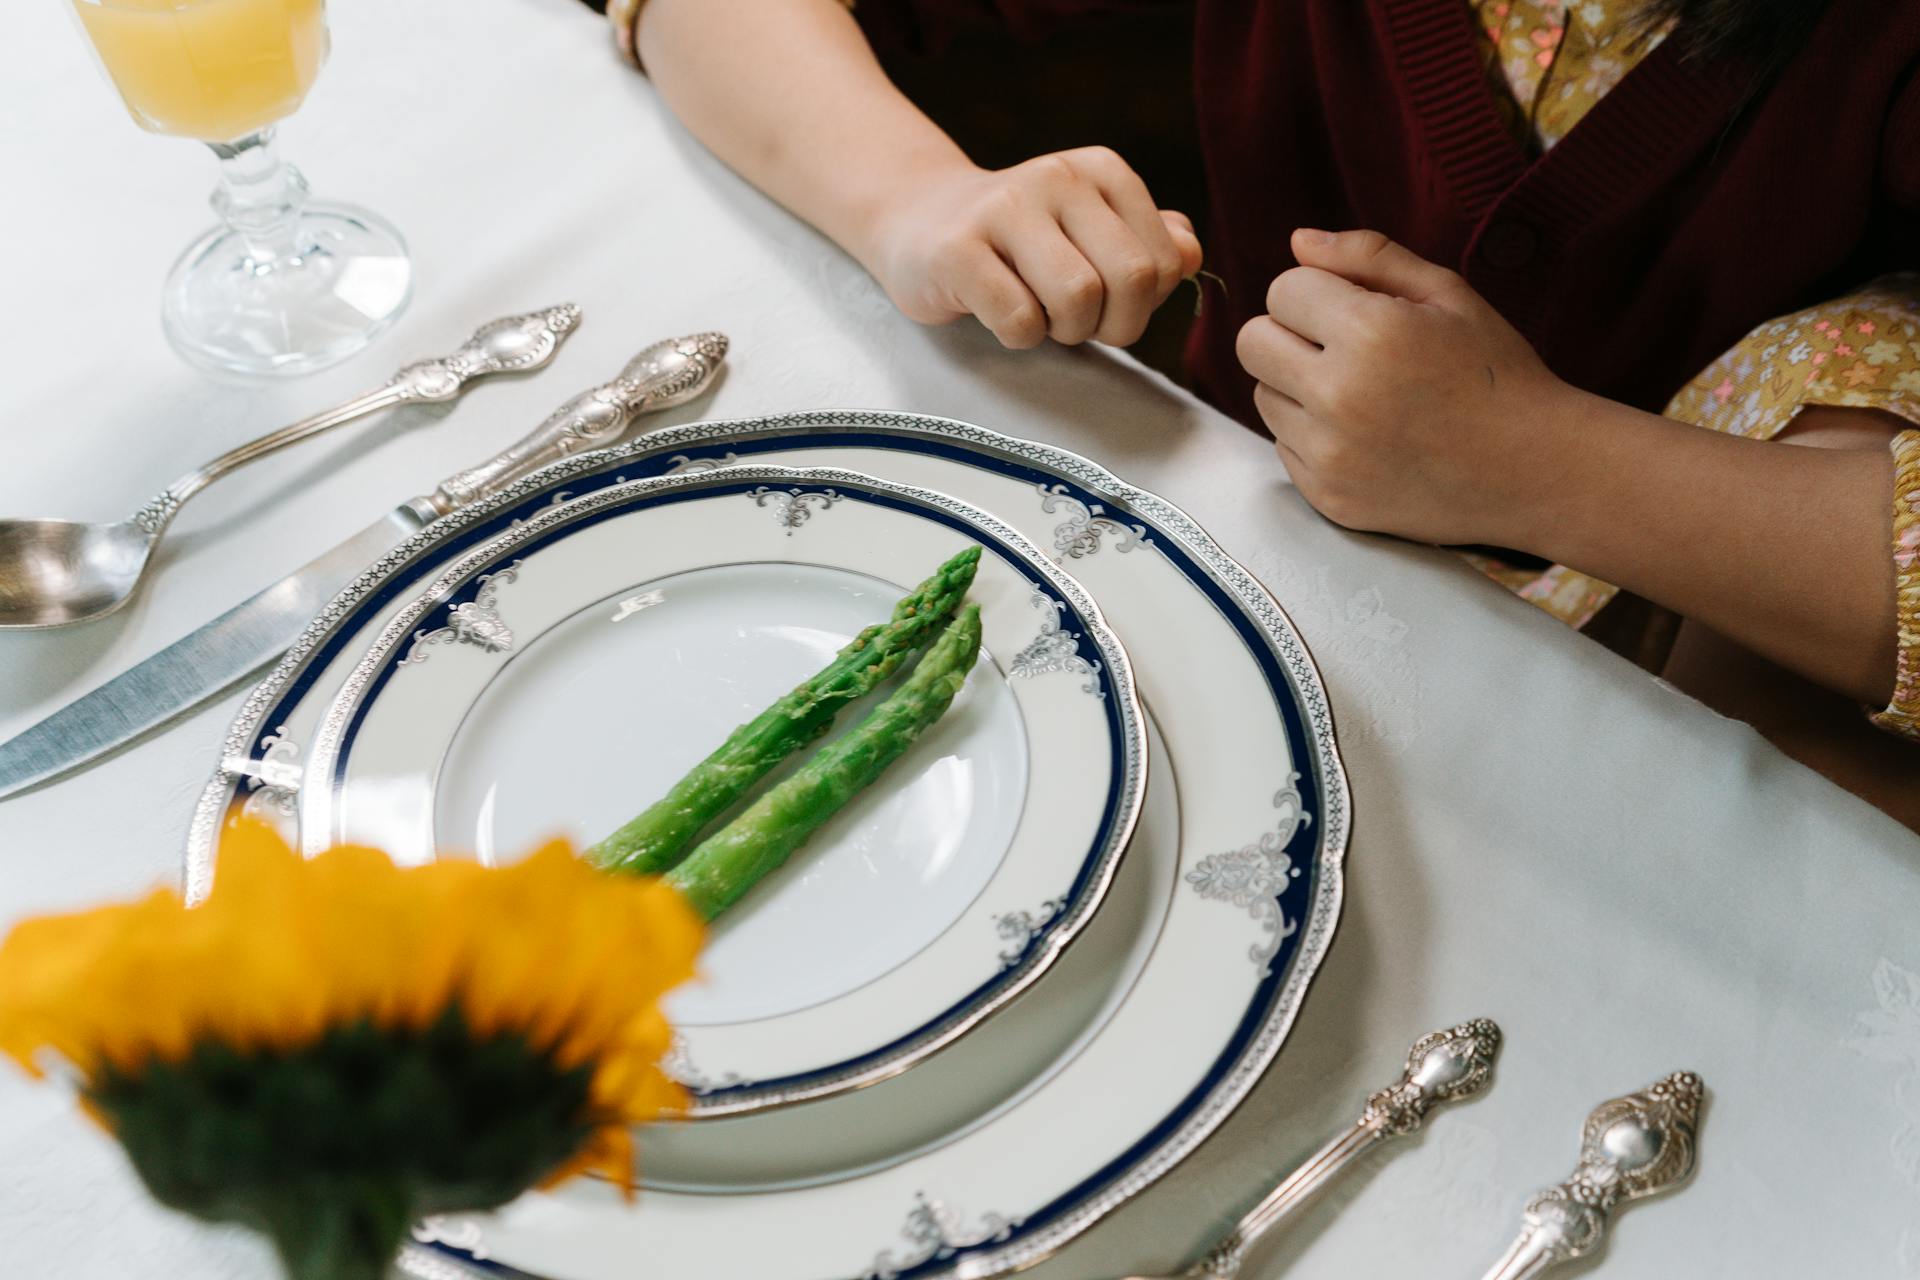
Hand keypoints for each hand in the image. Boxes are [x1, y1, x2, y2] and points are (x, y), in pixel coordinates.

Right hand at [858, 146, 1204, 348]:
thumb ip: (1150, 243)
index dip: (1144, 305)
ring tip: (1039, 316)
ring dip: (1065, 332)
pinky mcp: (957, 250)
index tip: (1105, 303)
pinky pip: (1018, 320)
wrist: (918, 221)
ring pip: (1078, 299)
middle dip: (1114, 325)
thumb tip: (1189, 253)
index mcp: (1102, 171)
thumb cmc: (1020, 243)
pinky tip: (998, 315)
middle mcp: (1057, 176)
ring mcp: (1003, 207)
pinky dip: (1019, 338)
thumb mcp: (1091, 233)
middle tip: (1078, 325)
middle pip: (1131, 279)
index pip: (1165, 262)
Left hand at [1235, 228, 1575, 546]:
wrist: (1534, 471)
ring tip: (1362, 394)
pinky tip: (1368, 435)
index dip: (1318, 292)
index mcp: (1370, 333)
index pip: (1282, 289)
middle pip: (1252, 342)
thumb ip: (1368, 256)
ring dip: (1298, 387)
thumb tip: (1298, 240)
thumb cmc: (1495, 373)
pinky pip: (1283, 447)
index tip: (1354, 309)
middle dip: (1290, 333)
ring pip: (1262, 395)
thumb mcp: (1447, 294)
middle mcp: (1339, 396)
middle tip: (1343, 346)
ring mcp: (1329, 454)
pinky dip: (1313, 436)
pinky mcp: (1327, 497)